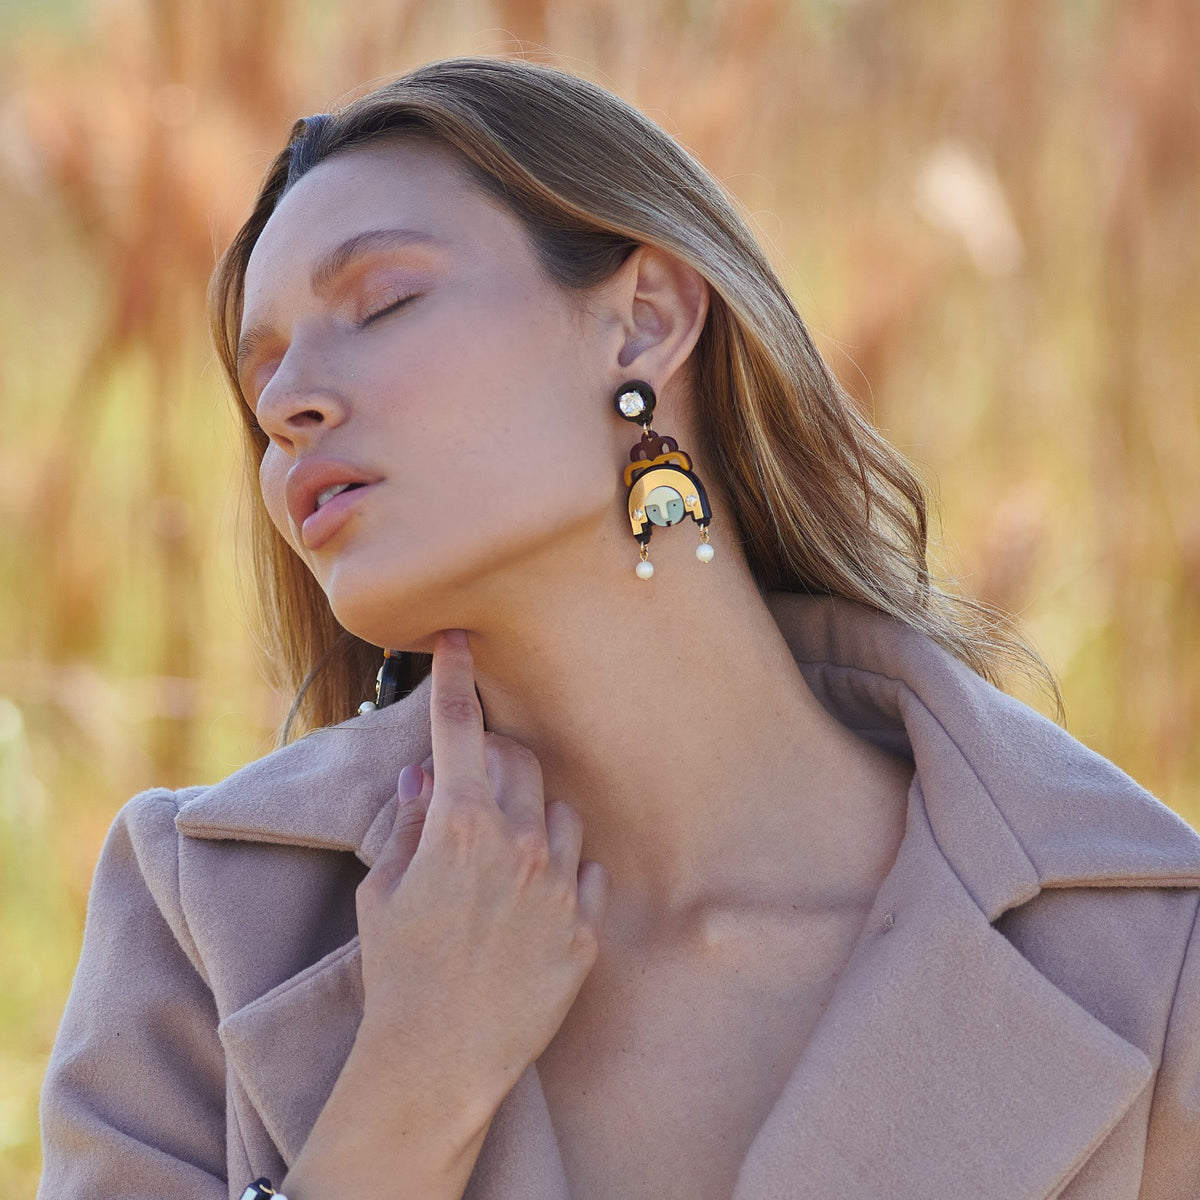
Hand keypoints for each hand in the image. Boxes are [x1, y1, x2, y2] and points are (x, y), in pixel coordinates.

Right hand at [356, 627, 609, 1116]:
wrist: (436, 1063)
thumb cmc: (397, 974)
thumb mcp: (384, 892)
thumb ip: (409, 824)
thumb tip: (424, 777)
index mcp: (460, 826)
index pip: (458, 730)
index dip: (454, 680)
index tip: (455, 642)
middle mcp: (518, 844)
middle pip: (519, 761)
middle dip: (495, 757)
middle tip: (472, 783)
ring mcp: (558, 886)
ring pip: (560, 811)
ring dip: (532, 815)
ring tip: (500, 860)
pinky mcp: (585, 929)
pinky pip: (585, 871)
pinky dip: (562, 870)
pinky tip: (532, 901)